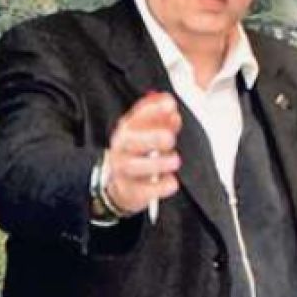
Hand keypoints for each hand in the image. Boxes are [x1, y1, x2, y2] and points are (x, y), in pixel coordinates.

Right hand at [104, 92, 181, 215]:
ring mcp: (123, 171)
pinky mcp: (130, 191)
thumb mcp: (149, 133)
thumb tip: (173, 113)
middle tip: (171, 138)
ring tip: (175, 160)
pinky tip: (172, 181)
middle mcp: (121, 149)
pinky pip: (144, 190)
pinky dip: (160, 186)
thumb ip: (163, 122)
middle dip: (152, 137)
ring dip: (157, 163)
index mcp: (127, 130)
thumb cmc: (140, 153)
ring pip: (134, 166)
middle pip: (131, 141)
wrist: (122, 184)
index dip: (153, 109)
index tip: (171, 104)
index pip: (136, 116)